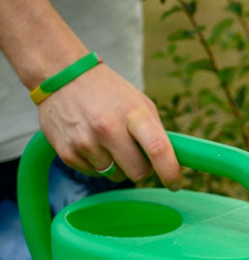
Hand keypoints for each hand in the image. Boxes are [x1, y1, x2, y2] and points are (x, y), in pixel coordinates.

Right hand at [37, 64, 181, 188]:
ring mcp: (85, 142)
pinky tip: (92, 142)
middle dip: (142, 168)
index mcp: (132, 114)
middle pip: (138, 172)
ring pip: (116, 176)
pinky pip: (94, 174)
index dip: (170, 172)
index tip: (175, 183)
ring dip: (118, 165)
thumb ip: (156, 132)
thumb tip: (170, 162)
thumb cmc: (108, 91)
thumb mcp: (139, 102)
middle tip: (136, 153)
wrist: (62, 76)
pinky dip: (98, 164)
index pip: (158, 149)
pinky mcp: (68, 153)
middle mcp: (108, 129)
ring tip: (109, 141)